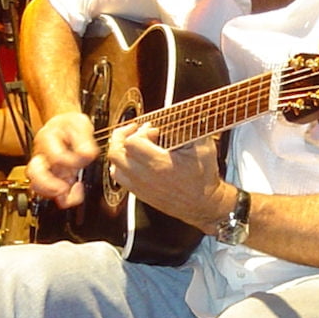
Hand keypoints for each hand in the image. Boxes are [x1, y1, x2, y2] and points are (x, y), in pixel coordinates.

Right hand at [28, 112, 97, 207]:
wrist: (63, 127)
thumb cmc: (69, 125)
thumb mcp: (80, 123)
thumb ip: (84, 138)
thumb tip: (86, 153)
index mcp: (46, 139)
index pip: (57, 156)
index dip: (72, 161)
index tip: (85, 158)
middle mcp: (41, 155)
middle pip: (34, 174)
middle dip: (49, 185)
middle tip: (63, 188)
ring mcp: (44, 169)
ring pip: (37, 187)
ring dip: (53, 194)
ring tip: (68, 192)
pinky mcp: (50, 179)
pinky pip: (50, 194)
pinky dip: (63, 198)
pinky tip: (75, 192)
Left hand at [106, 123, 227, 228]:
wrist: (203, 205)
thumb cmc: (204, 178)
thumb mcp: (203, 148)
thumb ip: (191, 128)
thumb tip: (186, 113)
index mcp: (160, 164)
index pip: (132, 142)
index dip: (141, 131)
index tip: (154, 130)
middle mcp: (146, 177)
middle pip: (116, 153)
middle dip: (122, 137)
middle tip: (133, 130)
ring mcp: (141, 187)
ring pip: (114, 166)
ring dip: (120, 151)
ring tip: (131, 144)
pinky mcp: (140, 194)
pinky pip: (120, 178)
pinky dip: (121, 165)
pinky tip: (133, 159)